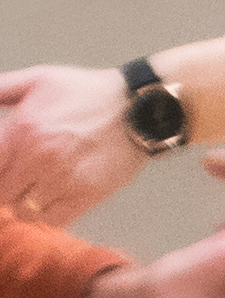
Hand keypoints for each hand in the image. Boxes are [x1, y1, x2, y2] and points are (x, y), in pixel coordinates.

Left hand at [0, 65, 145, 227]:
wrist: (138, 109)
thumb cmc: (90, 93)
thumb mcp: (38, 79)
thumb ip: (2, 89)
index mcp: (21, 129)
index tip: (4, 167)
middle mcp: (38, 158)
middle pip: (2, 192)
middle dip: (6, 186)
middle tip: (15, 179)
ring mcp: (63, 180)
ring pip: (24, 210)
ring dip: (24, 202)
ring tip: (33, 191)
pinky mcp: (87, 195)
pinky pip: (55, 219)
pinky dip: (48, 214)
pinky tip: (52, 199)